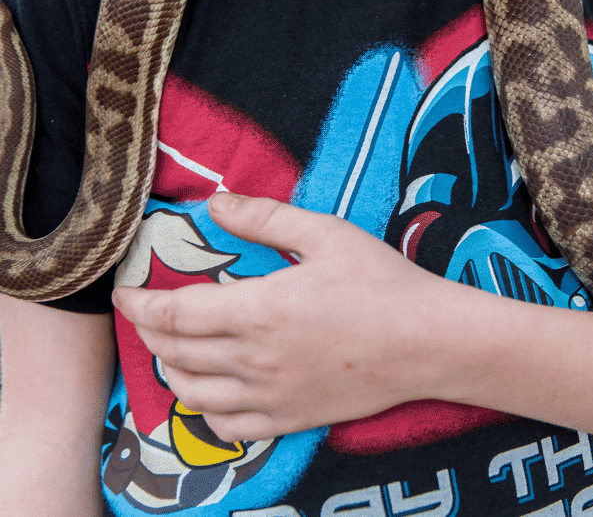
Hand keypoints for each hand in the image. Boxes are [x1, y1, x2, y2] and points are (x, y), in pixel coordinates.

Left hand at [112, 194, 453, 441]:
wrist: (428, 341)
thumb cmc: (381, 282)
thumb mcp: (326, 233)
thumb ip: (265, 218)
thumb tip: (216, 203)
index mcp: (259, 310)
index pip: (176, 313)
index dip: (141, 304)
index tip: (124, 292)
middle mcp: (255, 359)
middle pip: (176, 353)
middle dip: (149, 333)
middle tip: (146, 313)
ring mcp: (271, 395)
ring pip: (193, 394)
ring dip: (171, 370)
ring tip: (174, 348)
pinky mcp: (290, 418)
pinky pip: (228, 427)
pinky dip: (204, 410)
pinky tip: (210, 390)